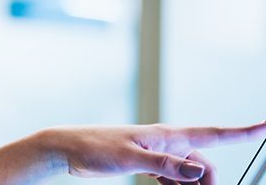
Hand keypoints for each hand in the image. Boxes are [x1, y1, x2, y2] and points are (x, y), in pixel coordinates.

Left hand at [44, 121, 265, 183]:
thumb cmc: (93, 147)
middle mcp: (166, 142)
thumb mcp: (130, 158)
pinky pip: (173, 177)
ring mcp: (156, 153)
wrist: (66, 148)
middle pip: (203, 165)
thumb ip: (165, 165)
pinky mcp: (145, 164)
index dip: (242, 131)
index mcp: (166, 135)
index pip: (213, 133)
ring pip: (189, 173)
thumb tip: (198, 170)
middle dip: (207, 183)